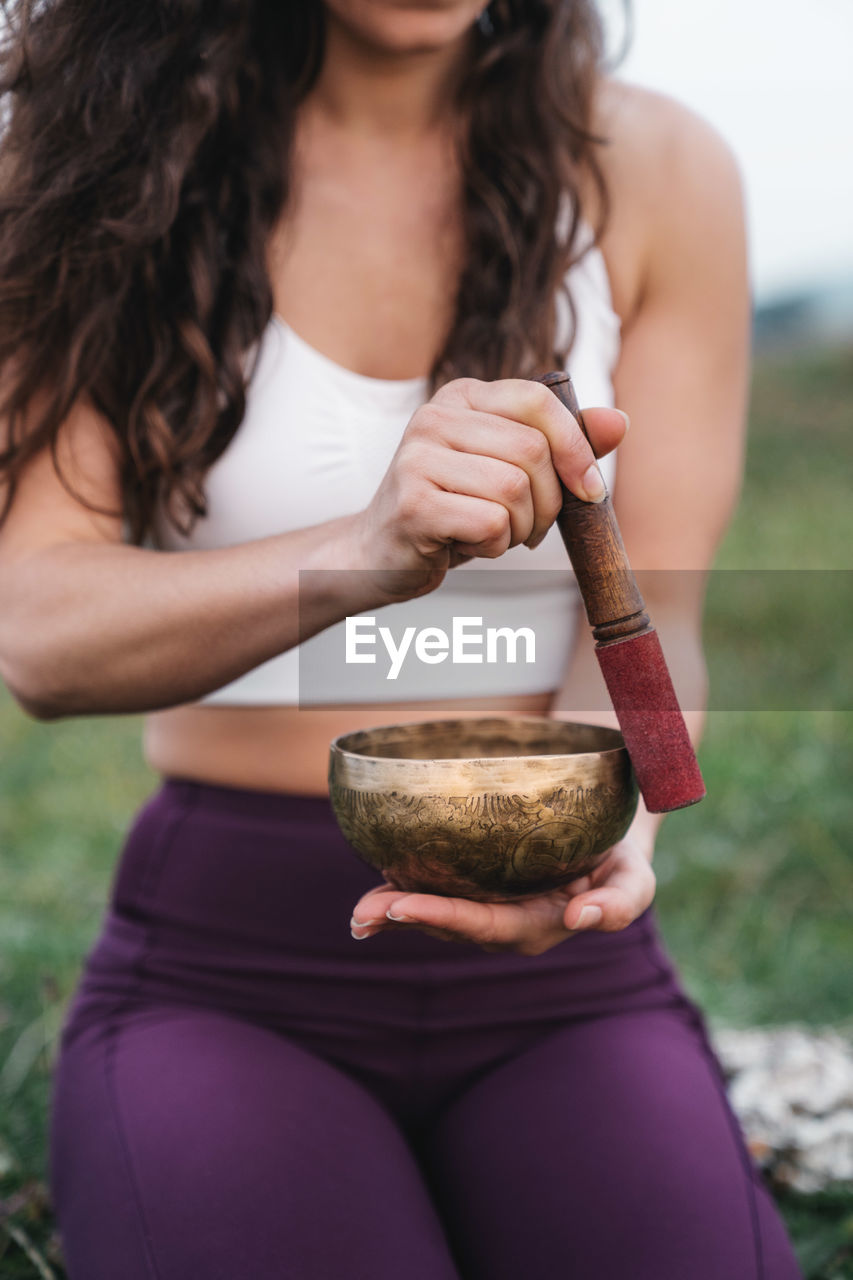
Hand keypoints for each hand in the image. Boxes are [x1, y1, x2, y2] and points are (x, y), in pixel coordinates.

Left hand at [349, 835, 655, 955]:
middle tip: (363, 912)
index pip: (484, 925)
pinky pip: (438, 892)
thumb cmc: (622, 858)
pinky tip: (376, 887)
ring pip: (436, 912)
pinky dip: (405, 890)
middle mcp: (507, 924)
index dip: (442, 917)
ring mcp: (489, 907)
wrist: (614, 839)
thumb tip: (582, 919)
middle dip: (405, 918)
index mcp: (539, 927)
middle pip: (450, 924)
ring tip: (359, 911)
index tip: (403, 906)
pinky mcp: (478, 887)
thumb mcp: (635, 879)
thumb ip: (618, 904)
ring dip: (395, 911)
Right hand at [353, 377, 627, 602]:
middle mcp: (434, 417)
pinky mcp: (413, 504)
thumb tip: (620, 423)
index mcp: (461, 397)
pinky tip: (468, 545)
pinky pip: (490, 524)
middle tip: (530, 527)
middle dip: (549, 503)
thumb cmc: (455, 509)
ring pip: (514, 490)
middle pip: (532, 452)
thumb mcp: (510, 470)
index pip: (538, 402)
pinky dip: (493, 546)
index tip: (590, 490)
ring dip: (520, 528)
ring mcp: (417, 458)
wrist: (381, 553)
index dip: (577, 446)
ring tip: (495, 535)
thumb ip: (562, 444)